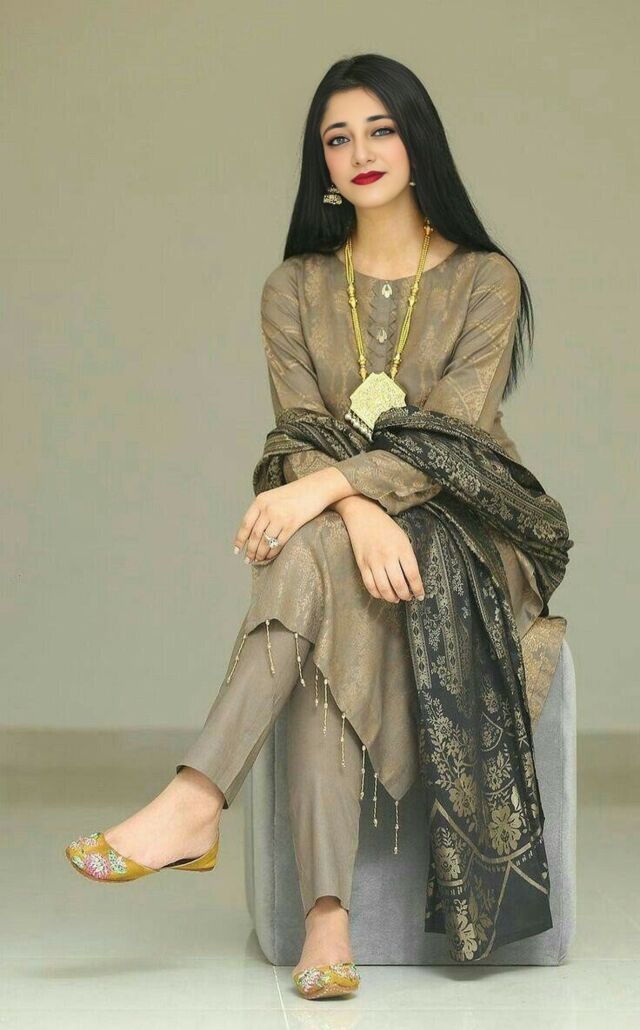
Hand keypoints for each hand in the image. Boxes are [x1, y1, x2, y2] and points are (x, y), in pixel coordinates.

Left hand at [233, 469, 347, 563]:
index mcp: (260, 501)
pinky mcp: (292, 524)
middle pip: (255, 535)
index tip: (237, 550)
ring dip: (260, 554)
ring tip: (258, 560)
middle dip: (250, 550)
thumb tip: (252, 533)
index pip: (246, 524)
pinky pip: (278, 543)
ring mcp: (280, 517)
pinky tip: (270, 556)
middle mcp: (268, 509)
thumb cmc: (295, 493)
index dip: (240, 540)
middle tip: (248, 560)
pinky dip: (272, 552)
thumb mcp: (273, 497)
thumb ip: (262, 511)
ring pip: (265, 541)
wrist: (316, 487)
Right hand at [338, 496, 424, 602]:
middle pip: (399, 584)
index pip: (412, 575)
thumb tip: (412, 578)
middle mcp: (387, 556)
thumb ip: (407, 557)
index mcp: (401, 548)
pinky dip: (377, 594)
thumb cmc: (386, 526)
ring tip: (397, 598)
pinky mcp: (361, 564)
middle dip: (406, 595)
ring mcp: (373, 561)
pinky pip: (370, 585)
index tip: (421, 595)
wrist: (362, 515)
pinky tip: (383, 594)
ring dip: (392, 598)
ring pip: (384, 588)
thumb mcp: (402, 538)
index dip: (418, 589)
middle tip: (409, 597)